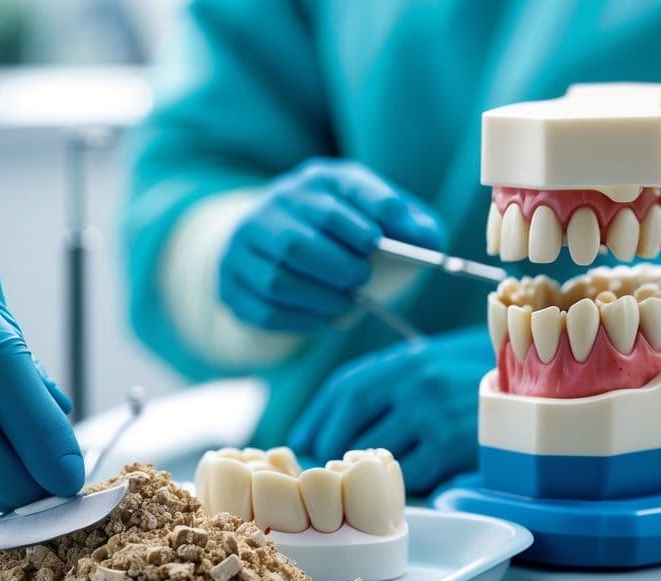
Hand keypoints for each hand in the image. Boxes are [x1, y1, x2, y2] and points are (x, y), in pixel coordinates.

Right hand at [219, 158, 444, 332]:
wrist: (273, 242)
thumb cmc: (342, 233)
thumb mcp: (375, 215)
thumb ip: (411, 225)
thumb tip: (430, 244)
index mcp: (318, 181)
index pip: (346, 190)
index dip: (365, 216)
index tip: (377, 242)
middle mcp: (274, 205)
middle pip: (300, 242)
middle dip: (339, 268)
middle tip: (361, 279)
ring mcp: (244, 244)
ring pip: (279, 280)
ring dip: (321, 298)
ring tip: (345, 303)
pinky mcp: (231, 282)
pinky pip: (264, 309)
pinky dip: (299, 319)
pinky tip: (319, 315)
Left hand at [287, 328, 492, 493]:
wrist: (537, 382)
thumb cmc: (471, 377)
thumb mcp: (426, 363)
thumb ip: (382, 385)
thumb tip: (323, 427)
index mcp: (402, 361)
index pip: (344, 390)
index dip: (317, 420)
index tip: (304, 441)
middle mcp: (413, 383)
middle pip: (351, 424)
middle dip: (332, 451)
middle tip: (327, 469)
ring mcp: (432, 415)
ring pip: (376, 454)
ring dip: (363, 472)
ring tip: (362, 480)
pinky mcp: (452, 447)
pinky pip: (411, 475)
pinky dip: (403, 483)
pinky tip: (408, 480)